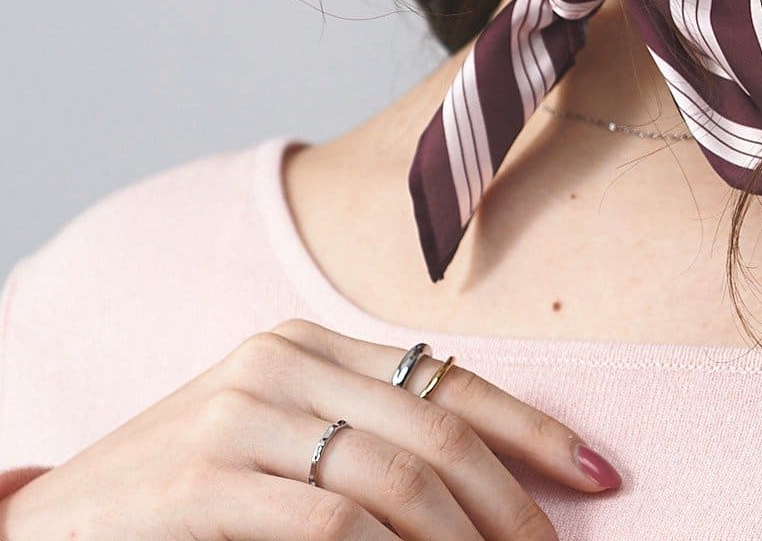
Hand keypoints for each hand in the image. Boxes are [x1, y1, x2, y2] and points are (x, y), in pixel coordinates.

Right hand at [0, 316, 620, 537]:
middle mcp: (282, 360)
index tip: (601, 474)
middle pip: (438, 429)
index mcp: (309, 344)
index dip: (535, 429)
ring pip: (396, 479)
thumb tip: (480, 493)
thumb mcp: (275, 450)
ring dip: (465, 540)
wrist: (45, 529)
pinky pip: (331, 524)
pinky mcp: (202, 477)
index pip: (450, 378)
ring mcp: (239, 415)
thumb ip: (362, 445)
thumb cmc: (177, 500)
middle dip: (513, 502)